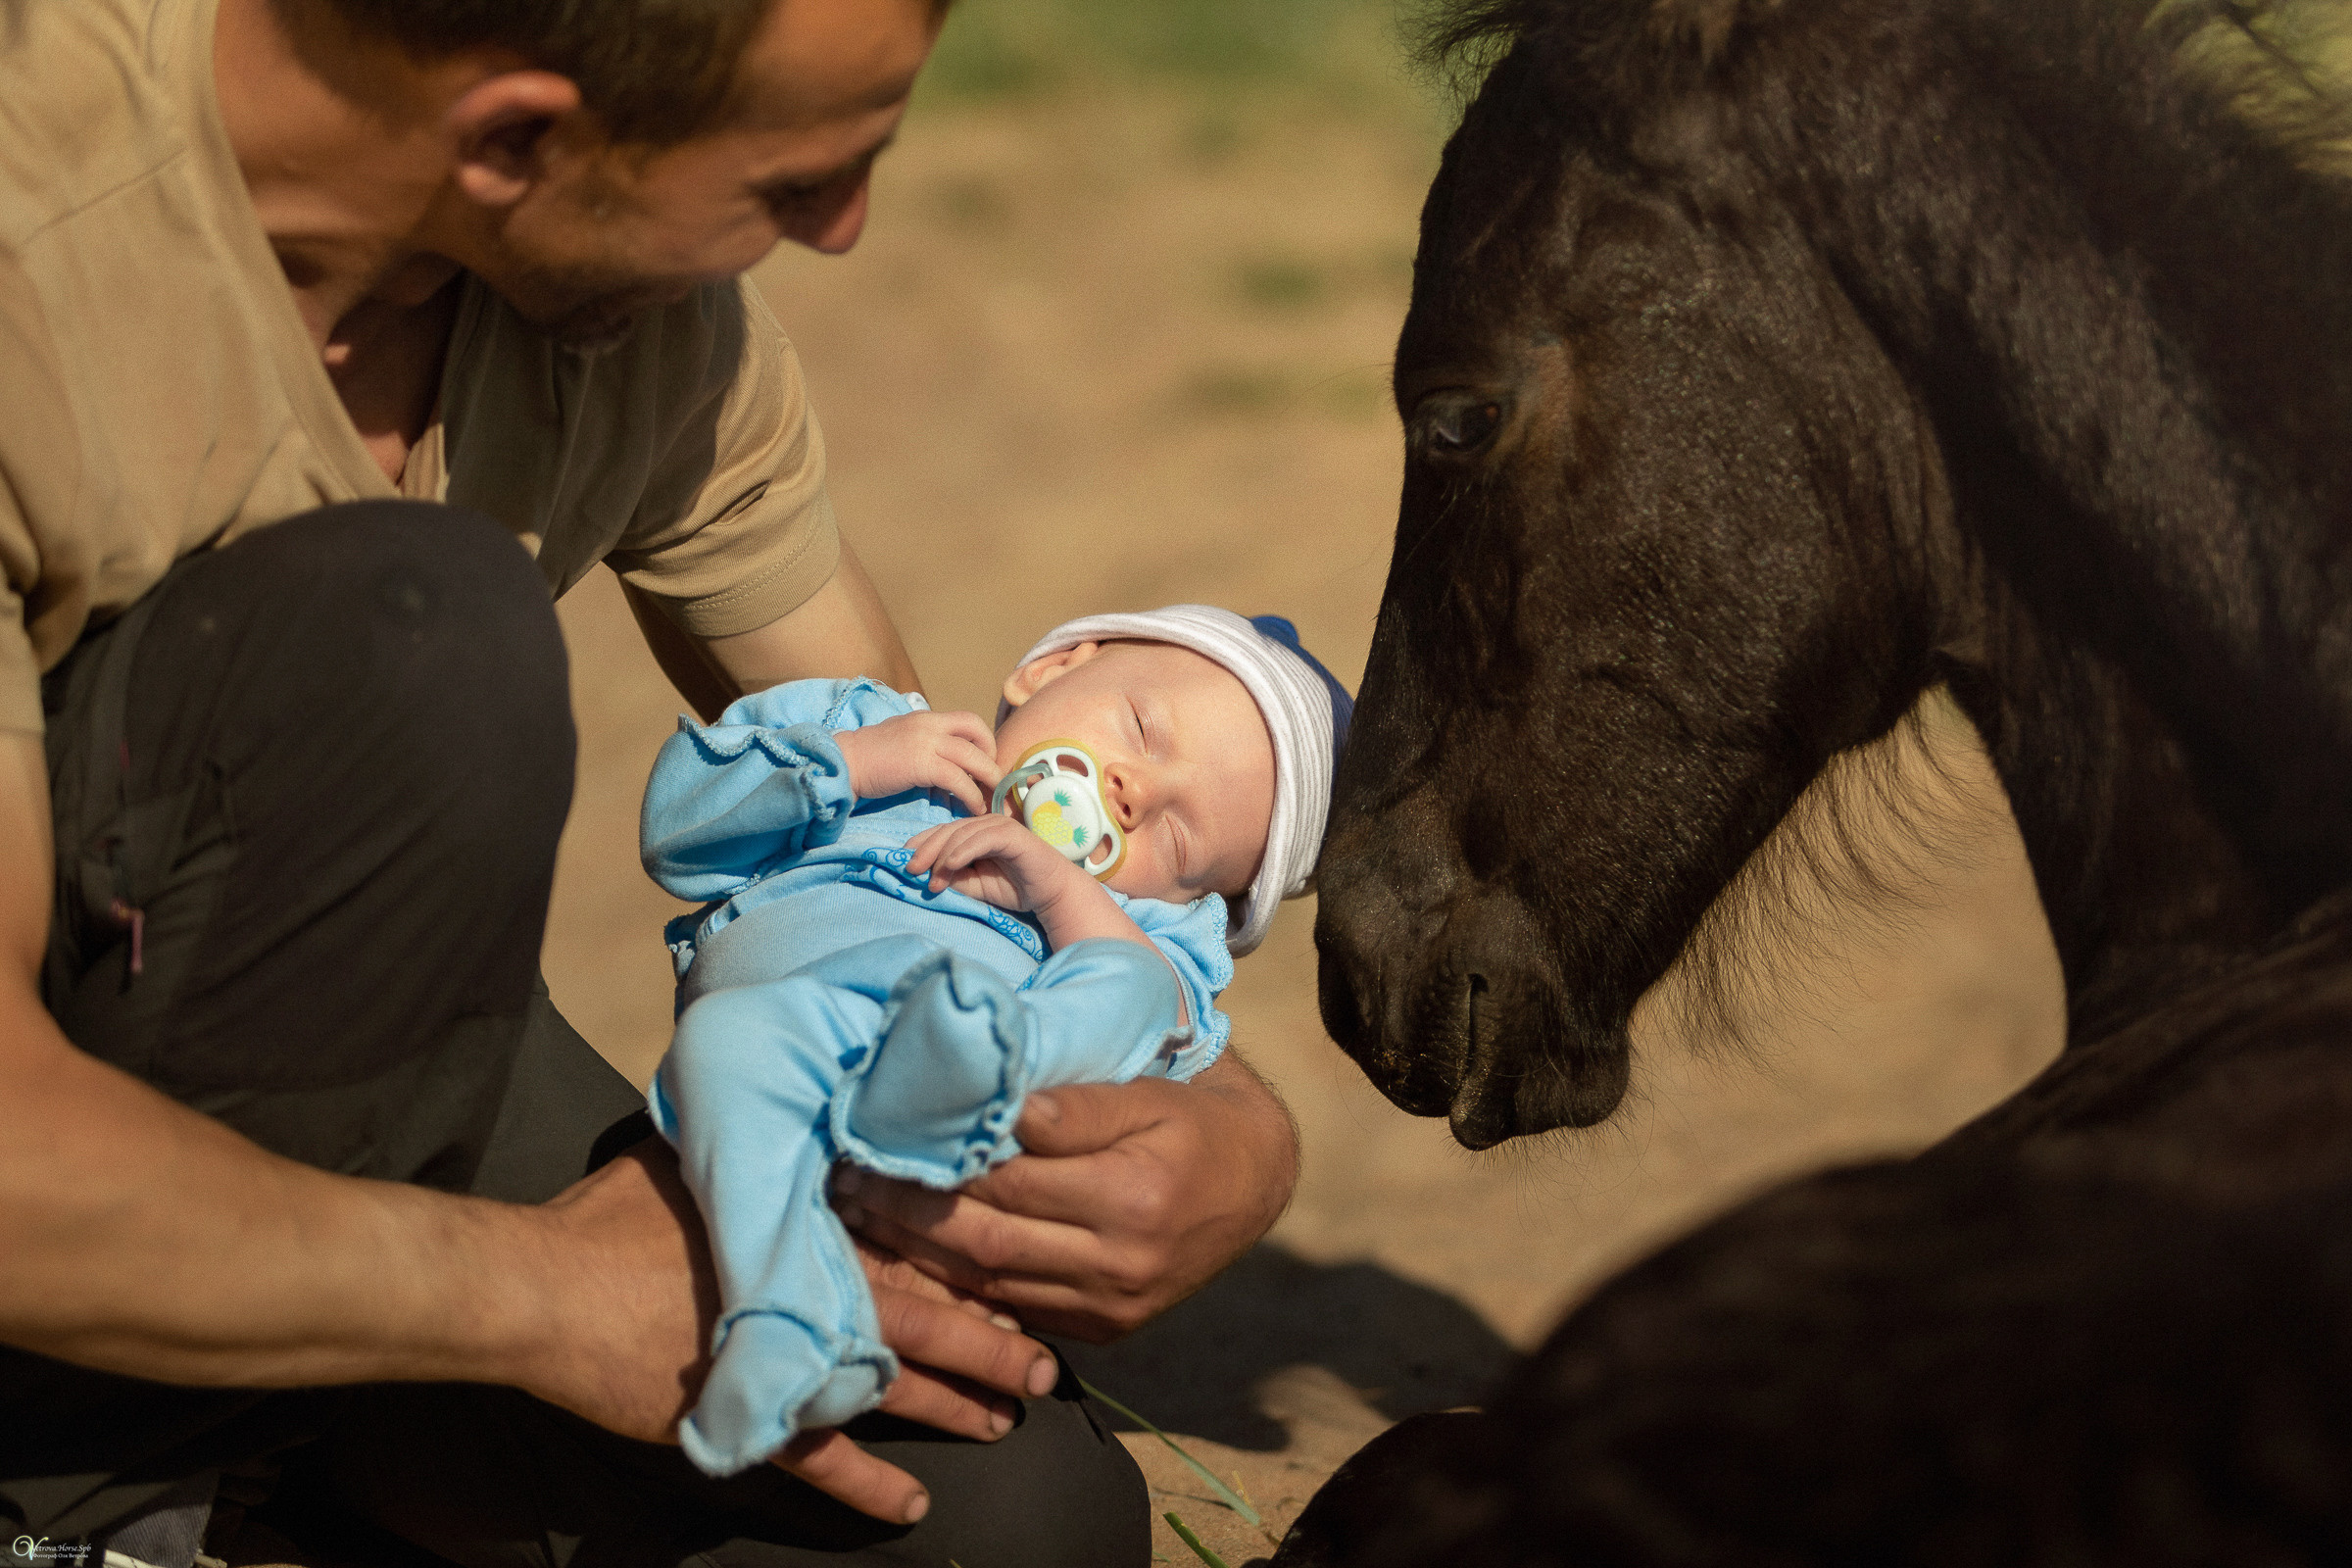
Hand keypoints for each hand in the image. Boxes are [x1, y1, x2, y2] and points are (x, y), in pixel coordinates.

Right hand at [525, 1138, 1058, 1523]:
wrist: (543, 1289)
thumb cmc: (613, 1217)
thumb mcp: (694, 1154)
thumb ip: (754, 1144)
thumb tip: (779, 1104)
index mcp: (811, 1222)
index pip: (913, 1241)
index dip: (971, 1259)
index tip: (1021, 1269)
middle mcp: (817, 1288)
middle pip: (929, 1315)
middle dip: (993, 1340)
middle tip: (1048, 1363)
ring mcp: (789, 1356)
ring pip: (897, 1387)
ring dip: (956, 1406)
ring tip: (1006, 1421)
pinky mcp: (754, 1411)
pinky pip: (826, 1460)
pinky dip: (870, 1486)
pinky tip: (910, 1505)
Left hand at [829, 1055, 1298, 1340]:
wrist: (1256, 1180)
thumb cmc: (1188, 1114)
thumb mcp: (1144, 1090)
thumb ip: (1075, 1103)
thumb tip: (998, 1103)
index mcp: (1134, 1193)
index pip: (1010, 1177)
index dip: (939, 1158)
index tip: (879, 1131)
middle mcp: (1122, 1260)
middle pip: (987, 1239)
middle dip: (908, 1212)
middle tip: (845, 1177)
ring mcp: (1113, 1305)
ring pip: (990, 1284)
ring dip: (916, 1254)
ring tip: (859, 1214)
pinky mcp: (1105, 1330)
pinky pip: (1013, 1314)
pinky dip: (955, 1288)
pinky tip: (908, 1258)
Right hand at [835, 710, 999, 815]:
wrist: (844, 763)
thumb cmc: (870, 758)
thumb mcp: (902, 740)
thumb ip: (925, 743)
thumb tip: (947, 760)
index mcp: (926, 717)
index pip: (969, 720)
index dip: (984, 741)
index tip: (986, 762)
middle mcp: (930, 723)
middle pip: (978, 733)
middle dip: (993, 758)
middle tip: (995, 781)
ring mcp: (926, 742)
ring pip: (974, 757)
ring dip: (988, 779)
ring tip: (991, 799)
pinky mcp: (922, 764)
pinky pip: (958, 780)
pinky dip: (971, 796)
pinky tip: (973, 808)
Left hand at [904, 812, 1094, 917]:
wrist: (1051, 893)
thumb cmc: (1015, 887)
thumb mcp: (975, 885)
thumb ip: (954, 878)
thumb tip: (927, 876)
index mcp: (975, 833)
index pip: (942, 832)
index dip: (922, 845)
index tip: (905, 863)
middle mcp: (984, 824)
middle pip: (947, 830)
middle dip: (926, 850)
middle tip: (910, 870)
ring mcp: (998, 826)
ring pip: (961, 834)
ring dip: (942, 856)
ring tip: (932, 879)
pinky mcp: (1011, 834)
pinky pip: (982, 839)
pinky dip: (964, 851)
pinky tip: (951, 865)